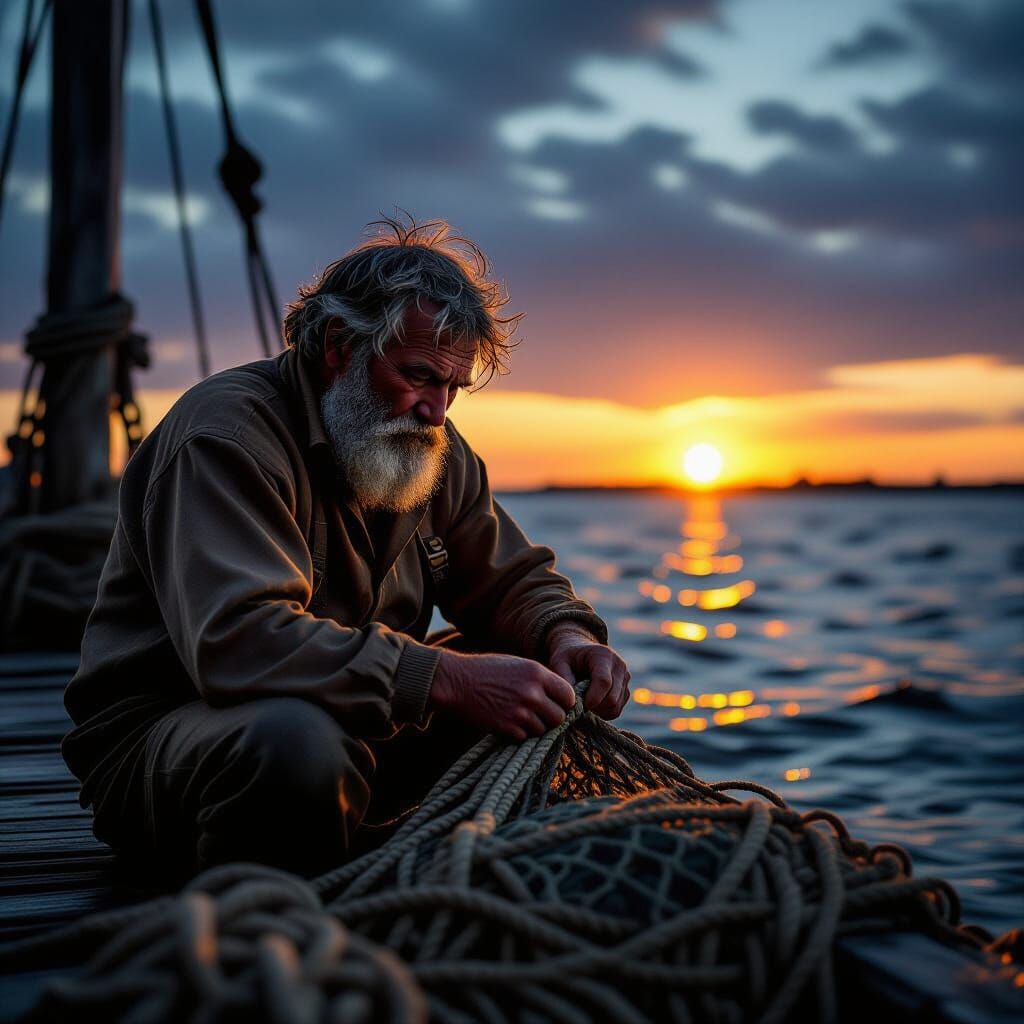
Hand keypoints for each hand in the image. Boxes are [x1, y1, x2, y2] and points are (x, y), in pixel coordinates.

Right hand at [429, 650, 576, 742]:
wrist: (456, 682)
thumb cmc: (487, 671)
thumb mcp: (519, 665)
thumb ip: (541, 680)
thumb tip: (563, 698)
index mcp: (537, 673)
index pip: (568, 696)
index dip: (564, 703)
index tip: (556, 704)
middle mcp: (532, 692)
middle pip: (559, 717)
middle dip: (551, 719)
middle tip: (538, 715)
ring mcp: (520, 712)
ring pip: (543, 730)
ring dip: (534, 727)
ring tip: (519, 717)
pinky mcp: (506, 727)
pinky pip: (524, 738)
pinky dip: (518, 734)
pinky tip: (507, 722)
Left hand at [546, 626, 630, 719]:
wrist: (581, 653)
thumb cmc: (568, 658)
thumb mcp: (560, 662)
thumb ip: (564, 679)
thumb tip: (572, 702)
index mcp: (604, 655)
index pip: (604, 682)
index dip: (592, 698)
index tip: (579, 704)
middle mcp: (619, 666)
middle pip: (612, 698)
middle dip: (594, 707)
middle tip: (579, 705)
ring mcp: (625, 678)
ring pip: (616, 707)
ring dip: (598, 711)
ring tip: (584, 703)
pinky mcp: (625, 690)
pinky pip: (616, 710)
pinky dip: (603, 713)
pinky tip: (592, 704)